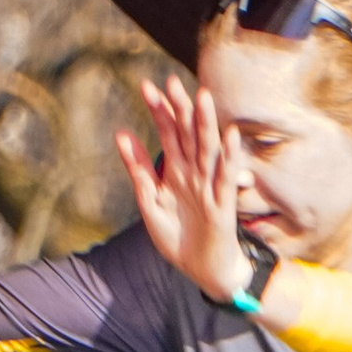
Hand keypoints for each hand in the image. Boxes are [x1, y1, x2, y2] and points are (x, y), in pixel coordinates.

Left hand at [115, 75, 245, 302]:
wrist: (202, 270)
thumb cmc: (178, 236)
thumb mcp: (150, 201)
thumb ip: (138, 169)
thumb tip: (122, 133)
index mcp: (176, 171)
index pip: (168, 133)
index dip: (159, 111)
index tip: (146, 86)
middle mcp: (195, 173)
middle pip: (188, 134)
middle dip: (180, 109)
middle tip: (170, 81)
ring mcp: (210, 187)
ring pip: (208, 149)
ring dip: (206, 124)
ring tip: (202, 97)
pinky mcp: (223, 205)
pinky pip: (225, 178)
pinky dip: (229, 157)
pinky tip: (229, 135)